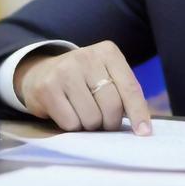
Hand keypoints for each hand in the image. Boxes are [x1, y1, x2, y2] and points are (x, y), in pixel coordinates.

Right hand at [14, 41, 151, 135]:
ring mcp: (65, 71)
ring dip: (90, 125)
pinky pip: (71, 123)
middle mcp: (86, 57)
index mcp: (108, 52)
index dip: (138, 113)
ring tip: (82, 113)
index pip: (130, 87)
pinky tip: (67, 113)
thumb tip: (142, 128)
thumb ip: (123, 93)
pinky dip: (72, 127)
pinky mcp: (47, 88)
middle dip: (110, 122)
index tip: (144, 132)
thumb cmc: (82, 80)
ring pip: (91, 118)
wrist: (40, 72)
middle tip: (103, 122)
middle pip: (112, 106)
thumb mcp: (105, 75)